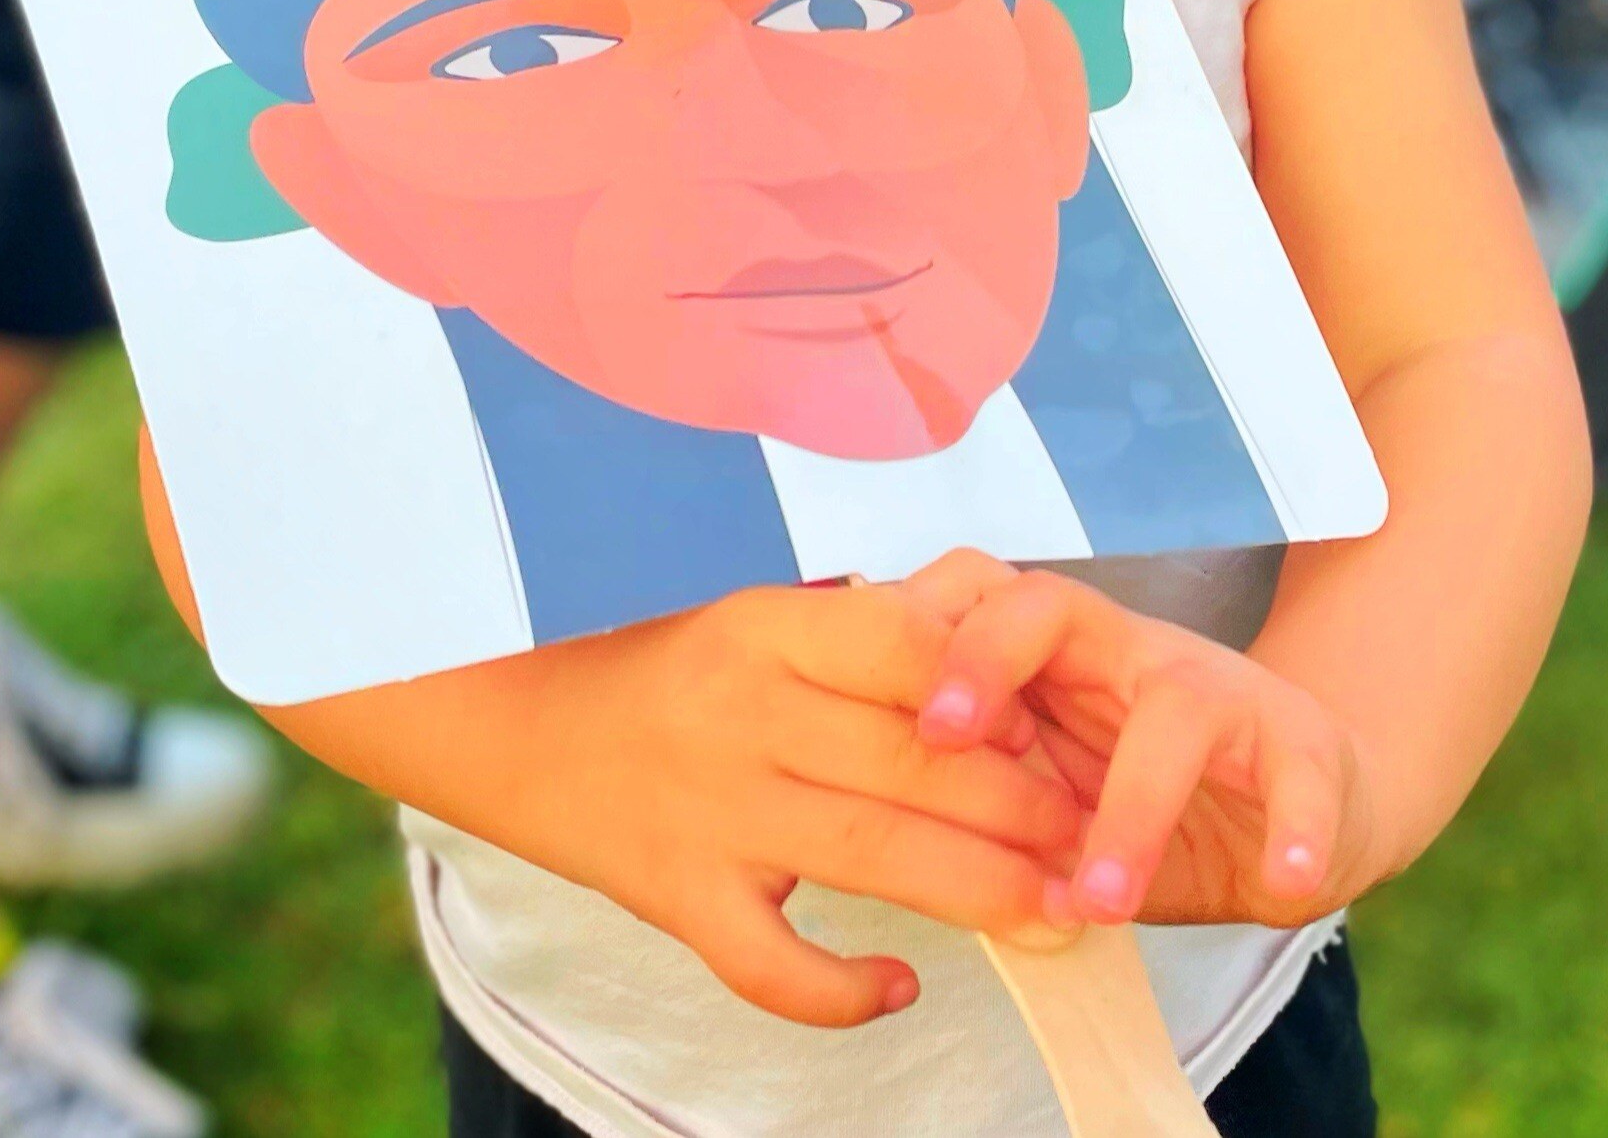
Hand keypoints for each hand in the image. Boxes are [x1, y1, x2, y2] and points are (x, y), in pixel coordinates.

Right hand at [286, 580, 1082, 1029]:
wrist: (505, 716)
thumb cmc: (657, 661)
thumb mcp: (753, 618)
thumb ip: (857, 641)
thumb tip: (994, 670)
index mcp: (768, 624)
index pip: (914, 649)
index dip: (1003, 691)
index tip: (1073, 722)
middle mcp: (744, 711)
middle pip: (914, 762)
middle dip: (1025, 806)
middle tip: (1103, 835)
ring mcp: (709, 809)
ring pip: (872, 855)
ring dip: (980, 891)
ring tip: (1060, 912)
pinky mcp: (675, 895)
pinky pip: (770, 962)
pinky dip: (839, 988)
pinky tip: (898, 989)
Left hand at [906, 554, 1378, 932]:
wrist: (1309, 792)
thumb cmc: (1150, 793)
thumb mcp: (1056, 793)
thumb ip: (983, 805)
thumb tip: (864, 848)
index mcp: (1057, 658)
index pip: (973, 600)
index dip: (915, 637)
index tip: (858, 704)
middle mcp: (1130, 653)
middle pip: (1050, 606)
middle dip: (985, 658)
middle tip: (941, 738)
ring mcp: (1221, 692)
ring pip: (1174, 708)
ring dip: (1133, 807)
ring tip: (1100, 897)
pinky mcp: (1304, 748)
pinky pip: (1303, 772)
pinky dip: (1299, 828)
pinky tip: (1284, 880)